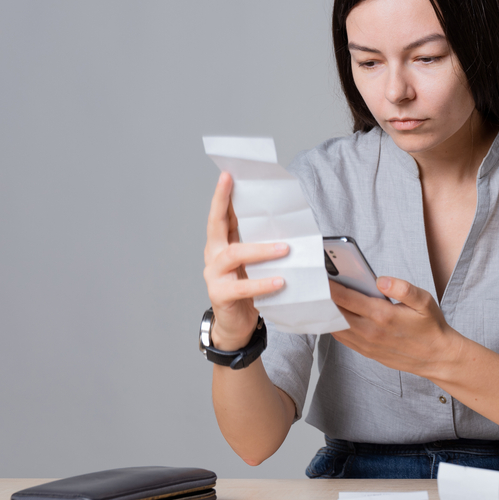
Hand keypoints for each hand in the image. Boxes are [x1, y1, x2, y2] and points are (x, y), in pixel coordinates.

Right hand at [203, 171, 287, 349]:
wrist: (237, 325)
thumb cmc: (248, 289)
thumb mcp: (253, 262)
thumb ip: (260, 244)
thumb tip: (283, 224)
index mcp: (221, 244)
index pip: (221, 215)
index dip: (222, 195)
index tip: (228, 174)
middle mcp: (213, 255)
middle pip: (215, 224)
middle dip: (222, 202)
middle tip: (232, 184)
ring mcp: (214, 275)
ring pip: (234, 254)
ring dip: (261, 249)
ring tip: (284, 249)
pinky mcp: (220, 294)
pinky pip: (242, 287)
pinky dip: (262, 283)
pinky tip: (279, 281)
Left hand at [329, 276, 464, 378]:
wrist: (437, 357)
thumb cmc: (431, 327)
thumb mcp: (424, 301)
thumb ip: (403, 288)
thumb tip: (381, 280)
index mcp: (382, 315)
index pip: (346, 298)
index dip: (329, 286)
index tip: (319, 276)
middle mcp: (370, 331)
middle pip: (336, 312)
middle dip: (324, 298)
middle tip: (313, 284)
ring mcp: (367, 344)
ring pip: (336, 327)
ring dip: (326, 313)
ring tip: (319, 297)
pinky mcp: (367, 352)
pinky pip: (343, 338)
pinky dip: (333, 326)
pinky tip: (331, 315)